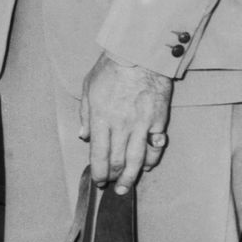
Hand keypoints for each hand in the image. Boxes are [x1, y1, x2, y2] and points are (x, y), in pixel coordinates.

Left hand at [78, 52, 171, 193]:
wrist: (139, 54)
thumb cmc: (111, 68)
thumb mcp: (88, 88)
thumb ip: (85, 115)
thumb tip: (83, 136)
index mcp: (101, 118)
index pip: (98, 155)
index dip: (98, 173)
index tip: (98, 180)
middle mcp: (121, 126)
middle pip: (117, 161)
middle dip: (112, 177)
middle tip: (111, 185)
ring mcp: (141, 124)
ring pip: (137, 160)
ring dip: (131, 176)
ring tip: (126, 187)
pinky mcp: (158, 120)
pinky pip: (155, 146)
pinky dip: (152, 159)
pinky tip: (148, 166)